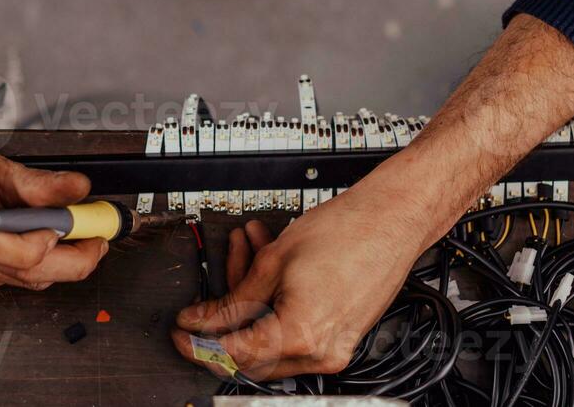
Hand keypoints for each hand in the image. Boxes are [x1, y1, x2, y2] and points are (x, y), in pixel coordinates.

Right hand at [0, 125, 109, 292]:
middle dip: (73, 260)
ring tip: (68, 235)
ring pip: (16, 282)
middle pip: (26, 274)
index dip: (63, 244)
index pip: (22, 253)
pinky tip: (29, 245)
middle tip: (96, 238)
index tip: (88, 227)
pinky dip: (23, 267)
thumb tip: (77, 190)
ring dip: (51, 263)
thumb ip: (40, 184)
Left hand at [171, 191, 427, 379]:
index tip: (181, 333)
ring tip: (245, 251)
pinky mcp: (340, 337)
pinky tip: (266, 264)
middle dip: (224, 323)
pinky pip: (295, 330)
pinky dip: (275, 303)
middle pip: (252, 354)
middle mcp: (319, 352)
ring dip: (250, 302)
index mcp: (299, 334)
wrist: (391, 219)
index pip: (234, 352)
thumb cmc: (346, 231)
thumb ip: (232, 300)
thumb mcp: (273, 262)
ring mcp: (333, 348)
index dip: (200, 342)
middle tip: (203, 305)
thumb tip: (202, 320)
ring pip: (272, 339)